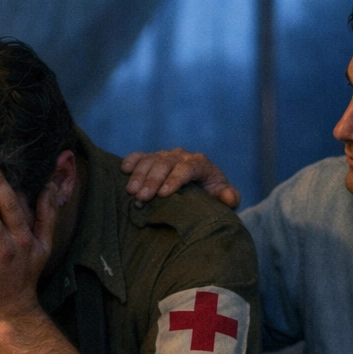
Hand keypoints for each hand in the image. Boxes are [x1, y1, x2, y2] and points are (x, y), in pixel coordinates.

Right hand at [121, 148, 240, 208]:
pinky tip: (123, 170)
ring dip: (139, 175)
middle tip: (141, 197)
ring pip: (151, 160)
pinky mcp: (153, 158)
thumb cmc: (212, 195)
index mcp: (201, 164)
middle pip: (165, 164)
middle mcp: (182, 156)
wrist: (203, 188)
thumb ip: (229, 197)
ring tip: (131, 192)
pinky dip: (131, 160)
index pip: (187, 168)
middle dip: (152, 180)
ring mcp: (166, 156)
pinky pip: (140, 156)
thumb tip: (228, 197)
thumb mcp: (224, 197)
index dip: (175, 179)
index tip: (163, 194)